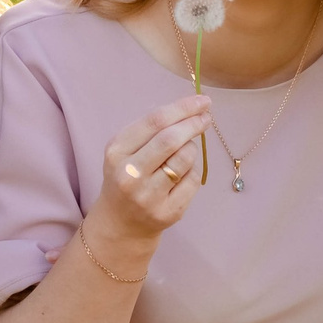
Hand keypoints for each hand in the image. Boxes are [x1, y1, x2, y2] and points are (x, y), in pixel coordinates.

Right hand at [87, 95, 211, 259]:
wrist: (121, 222)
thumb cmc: (128, 175)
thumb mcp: (125, 150)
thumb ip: (150, 130)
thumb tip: (191, 109)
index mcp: (117, 152)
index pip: (155, 121)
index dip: (183, 107)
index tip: (202, 100)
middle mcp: (130, 174)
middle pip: (171, 139)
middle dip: (194, 123)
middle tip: (206, 117)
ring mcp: (149, 196)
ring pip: (185, 158)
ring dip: (191, 149)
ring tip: (182, 154)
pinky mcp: (168, 212)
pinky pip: (193, 180)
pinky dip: (192, 172)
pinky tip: (181, 176)